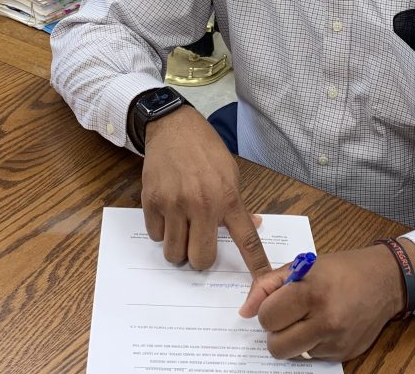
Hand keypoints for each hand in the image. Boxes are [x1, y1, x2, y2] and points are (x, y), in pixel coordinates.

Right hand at [141, 106, 270, 274]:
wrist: (172, 126)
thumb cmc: (205, 149)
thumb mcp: (230, 172)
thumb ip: (238, 203)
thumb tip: (252, 226)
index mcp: (228, 198)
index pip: (246, 241)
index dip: (256, 267)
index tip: (262, 287)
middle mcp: (202, 204)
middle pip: (201, 259)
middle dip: (199, 258)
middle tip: (197, 243)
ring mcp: (174, 204)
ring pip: (174, 253)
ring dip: (177, 247)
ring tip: (180, 227)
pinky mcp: (152, 201)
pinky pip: (155, 235)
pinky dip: (161, 231)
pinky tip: (166, 211)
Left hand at [239, 244, 414, 361]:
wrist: (385, 281)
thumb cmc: (341, 269)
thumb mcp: (303, 265)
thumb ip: (268, 285)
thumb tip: (245, 311)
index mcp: (312, 292)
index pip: (268, 317)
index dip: (266, 310)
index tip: (276, 302)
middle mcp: (326, 321)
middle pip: (277, 346)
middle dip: (274, 332)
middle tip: (286, 317)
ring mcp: (337, 342)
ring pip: (293, 355)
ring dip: (292, 340)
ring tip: (306, 319)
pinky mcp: (345, 354)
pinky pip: (313, 357)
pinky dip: (311, 344)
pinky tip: (323, 326)